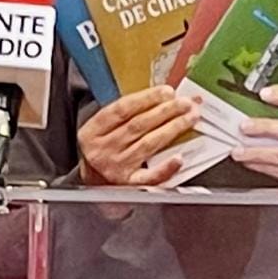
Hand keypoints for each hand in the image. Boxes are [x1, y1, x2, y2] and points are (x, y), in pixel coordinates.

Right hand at [78, 85, 199, 188]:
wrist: (87, 186)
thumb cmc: (100, 152)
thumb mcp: (100, 131)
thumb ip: (123, 115)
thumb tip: (160, 97)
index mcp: (93, 131)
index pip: (122, 109)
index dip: (147, 98)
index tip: (167, 91)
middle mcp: (103, 149)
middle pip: (138, 125)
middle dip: (166, 110)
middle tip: (185, 102)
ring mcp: (116, 168)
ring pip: (148, 144)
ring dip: (172, 128)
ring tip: (190, 117)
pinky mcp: (129, 185)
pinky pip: (150, 177)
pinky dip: (166, 167)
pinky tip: (179, 158)